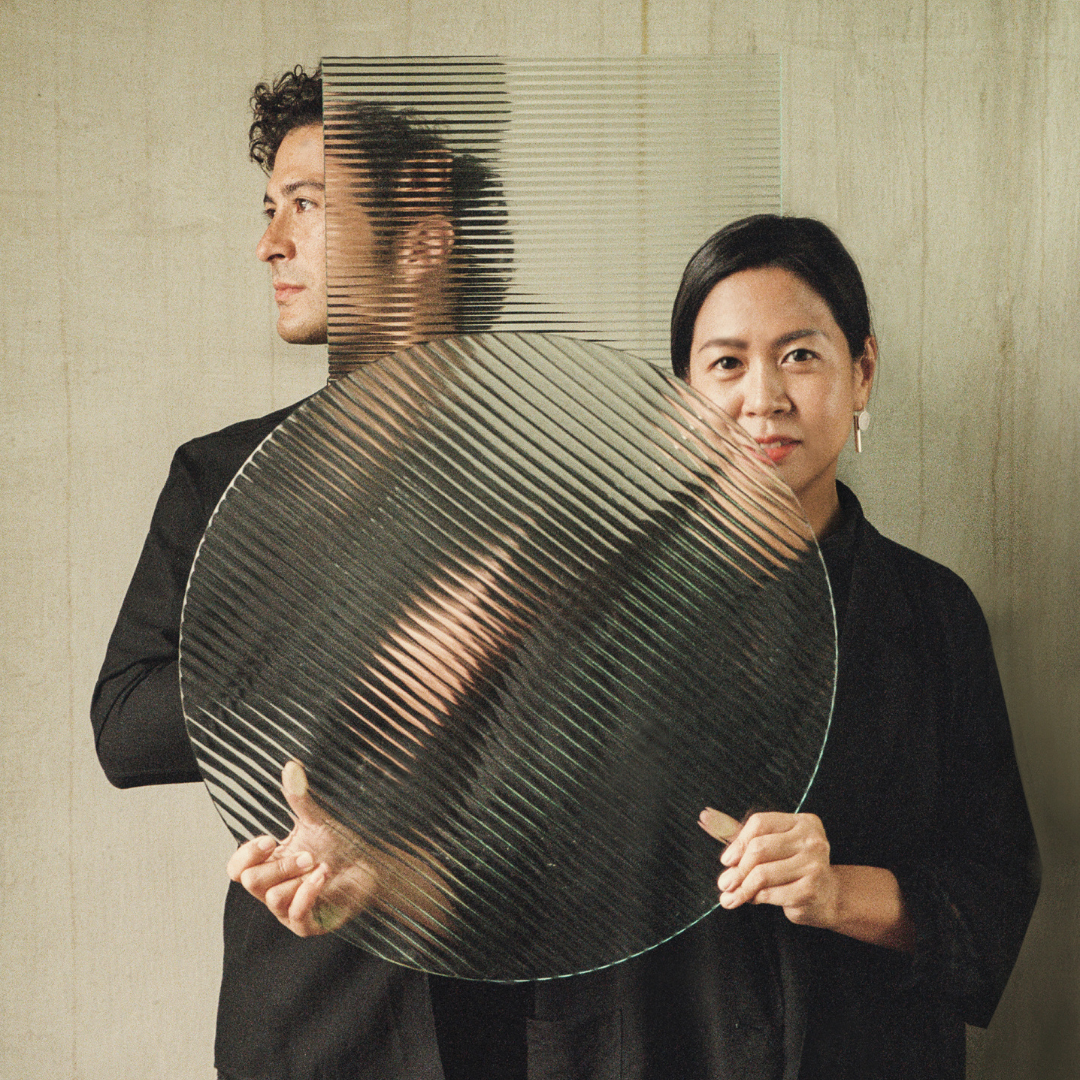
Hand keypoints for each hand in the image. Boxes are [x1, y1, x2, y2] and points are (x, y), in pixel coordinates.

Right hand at [227, 761, 450, 939]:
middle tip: (307, 855)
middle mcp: (273, 890)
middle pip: (251, 882)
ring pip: (273, 899)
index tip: (270, 838)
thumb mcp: (318, 822)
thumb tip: (291, 766)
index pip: (236, 869)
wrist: (373, 866)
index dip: (246, 854)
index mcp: (269, 866)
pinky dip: (308, 893)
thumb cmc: (341, 846)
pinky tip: (324, 877)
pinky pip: (295, 915)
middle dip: (280, 865)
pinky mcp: (308, 925)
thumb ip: (300, 800)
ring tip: (322, 866)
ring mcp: (288, 910)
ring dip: (299, 878)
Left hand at [697, 808, 914, 949]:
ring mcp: (814, 864)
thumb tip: (705, 816)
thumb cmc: (792, 867)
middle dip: (736, 868)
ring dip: (741, 888)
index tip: (726, 860)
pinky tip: (752, 900)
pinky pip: (770, 893)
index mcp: (803, 822)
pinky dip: (755, 898)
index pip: (760, 822)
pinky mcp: (811, 889)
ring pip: (761, 873)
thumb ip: (740, 833)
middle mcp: (812, 840)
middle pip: (759, 848)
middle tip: (724, 883)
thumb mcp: (771, 845)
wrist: (828, 897)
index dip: (738, 841)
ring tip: (730, 897)